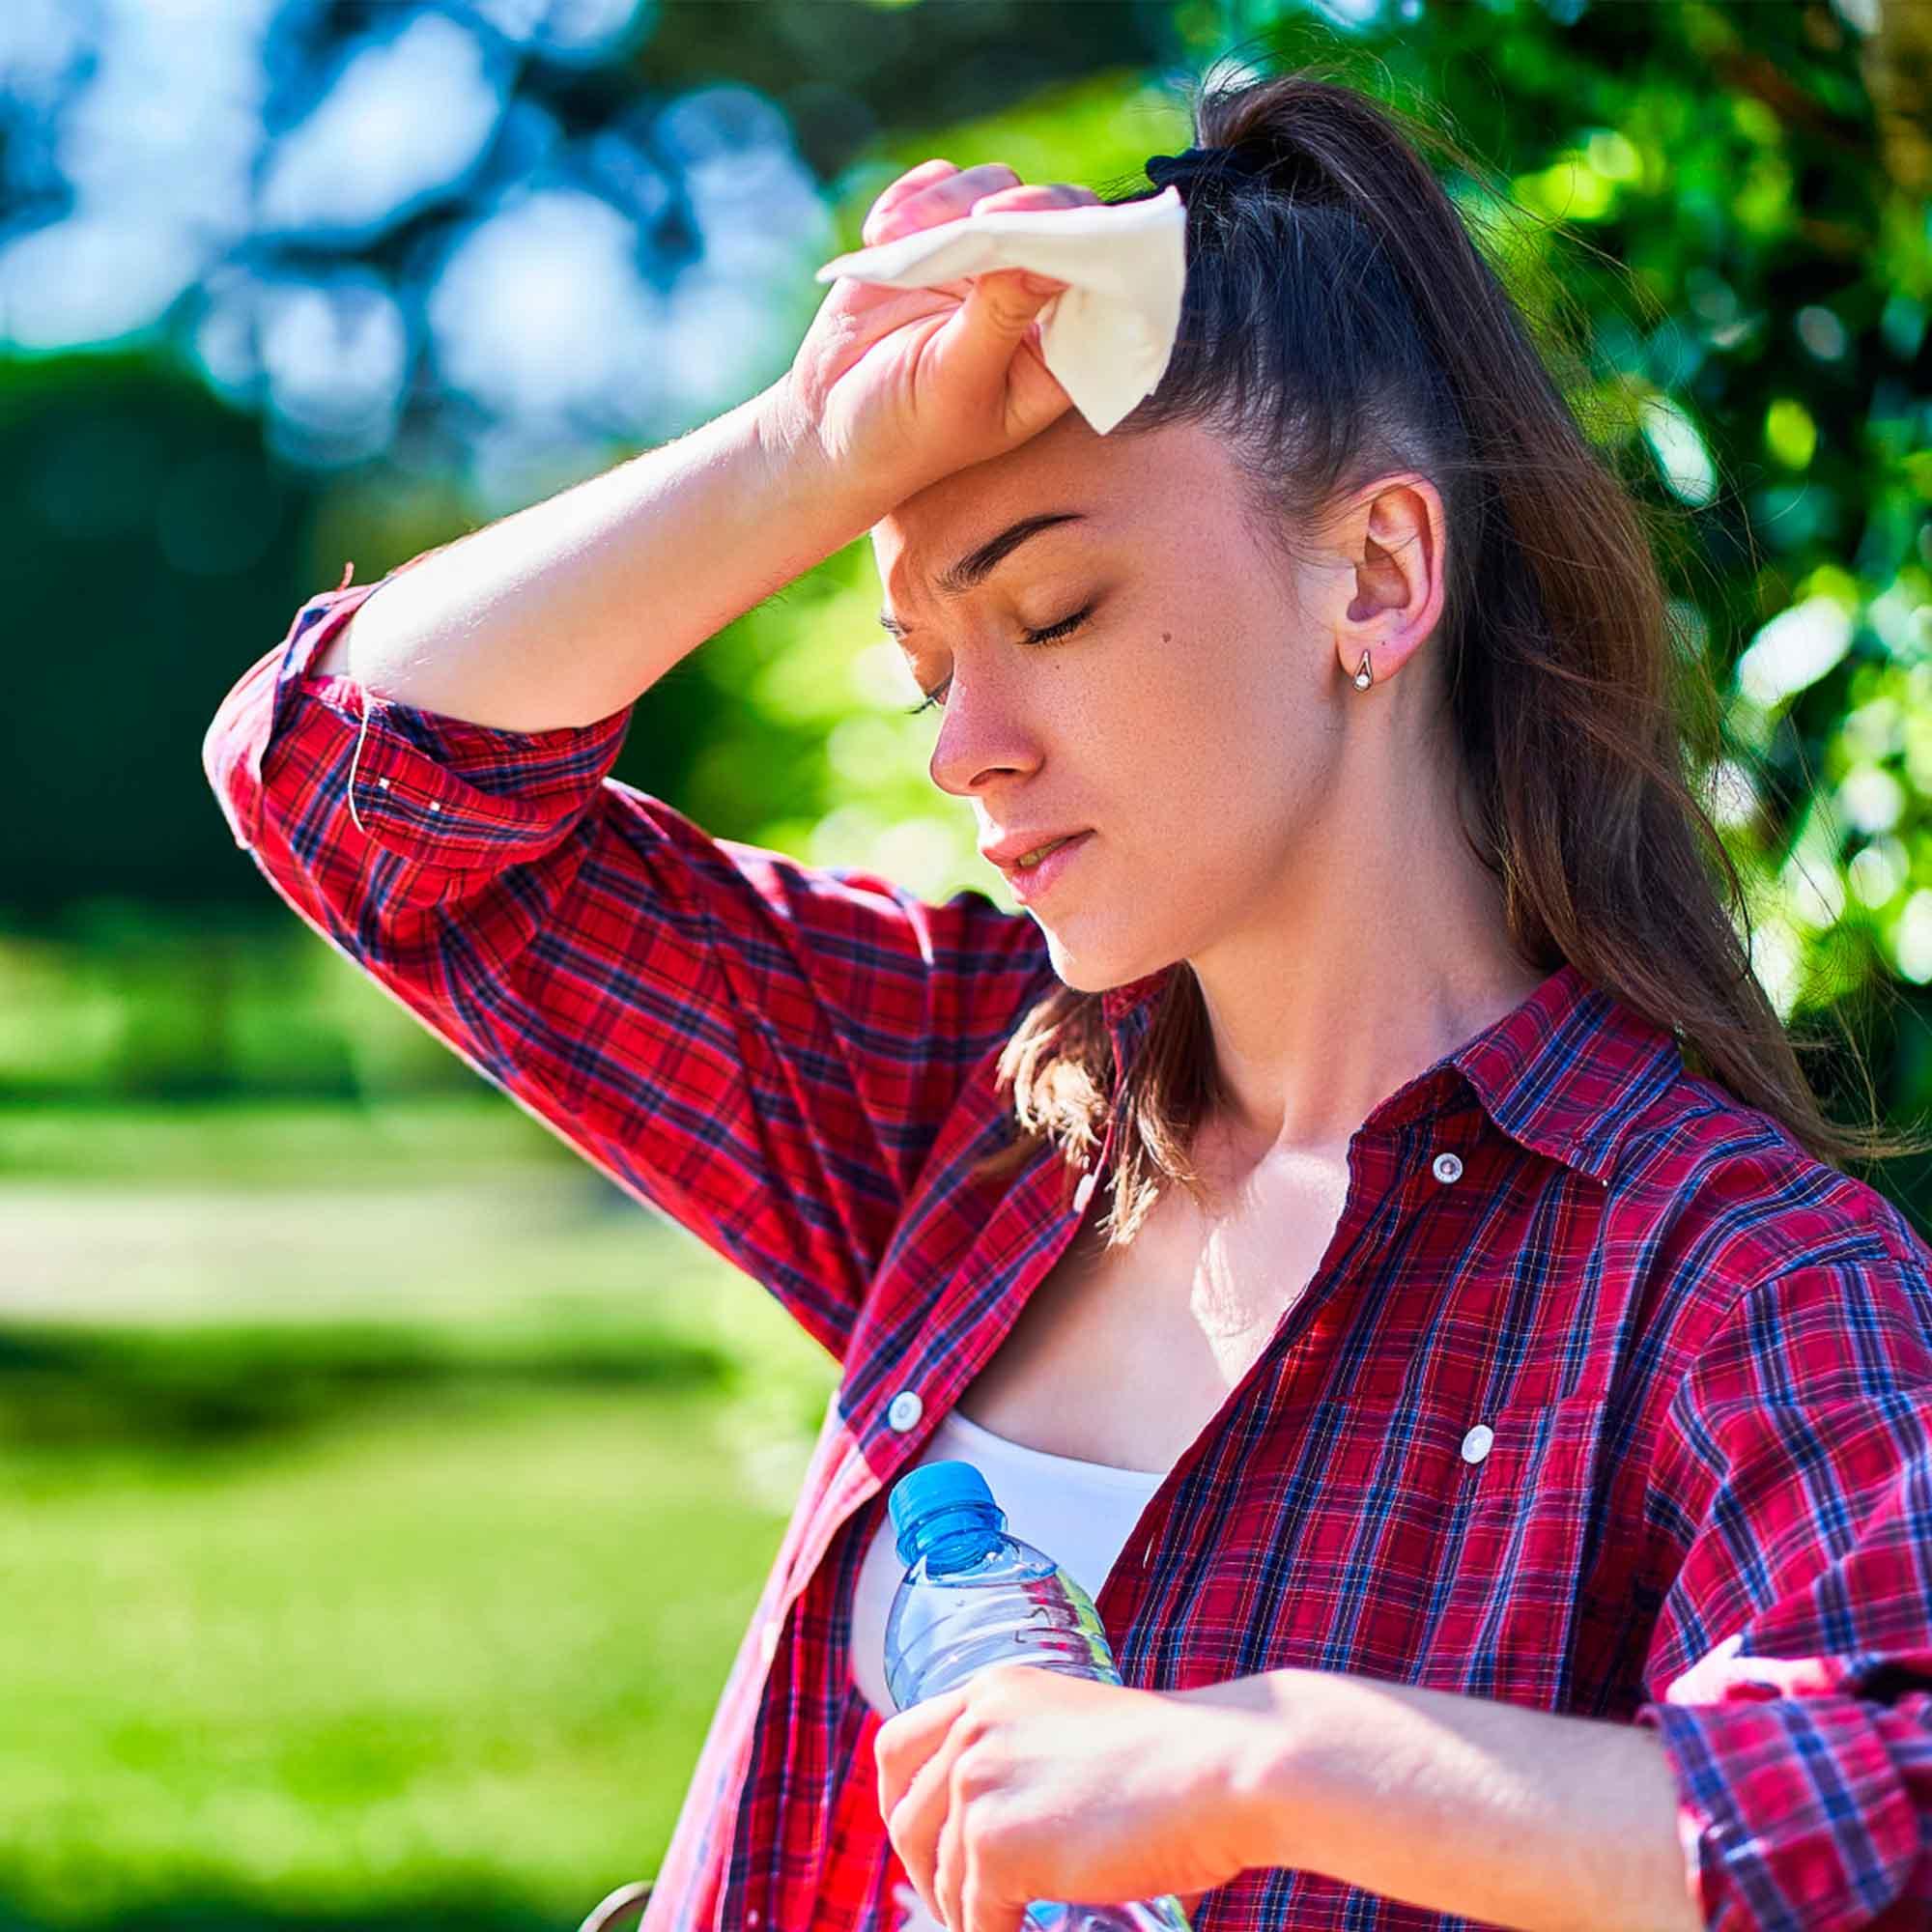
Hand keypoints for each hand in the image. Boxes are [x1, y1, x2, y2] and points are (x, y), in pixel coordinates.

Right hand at [769, 160, 1100, 505]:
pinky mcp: (935, 235)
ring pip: (995, 187)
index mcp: (1059, 348)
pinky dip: (912, 198)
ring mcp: (984, 261)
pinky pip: (940, 185)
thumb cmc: (904, 431)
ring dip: (950, 202)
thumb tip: (1047, 254)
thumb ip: (1001, 318)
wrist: (828, 427)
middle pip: (1056, 216)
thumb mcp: (955, 385)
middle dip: (1020, 208)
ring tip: (895, 237)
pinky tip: (880, 236)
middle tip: (981, 216)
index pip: (1099, 277)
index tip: (1042, 231)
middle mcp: (1032, 296)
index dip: (1084, 242)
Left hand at [875, 1661, 1265, 1931]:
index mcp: (992, 1691)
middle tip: (962, 1907)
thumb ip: (1029, 1758)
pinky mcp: (996, 1844)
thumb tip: (995, 1832)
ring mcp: (978, 1783)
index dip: (901, 1803)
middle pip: (906, 1817)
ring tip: (1006, 1925)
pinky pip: (974, 1917)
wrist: (1223, 1769)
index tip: (923, 1845)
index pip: (899, 1746)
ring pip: (943, 1878)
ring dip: (967, 1915)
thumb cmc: (1178, 1762)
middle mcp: (973, 1726)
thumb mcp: (1079, 1733)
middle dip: (926, 1873)